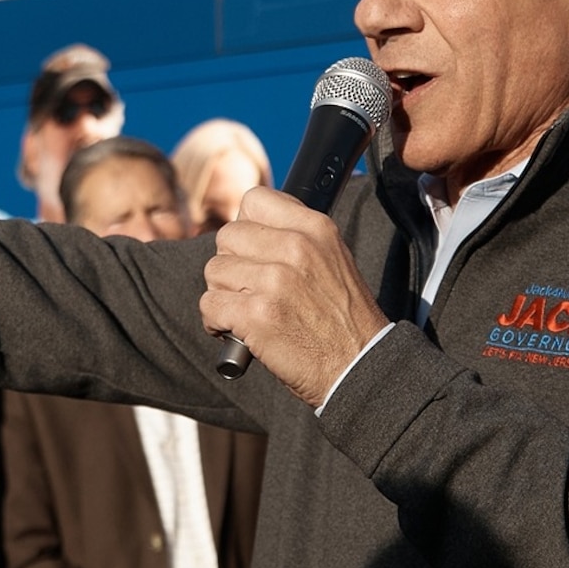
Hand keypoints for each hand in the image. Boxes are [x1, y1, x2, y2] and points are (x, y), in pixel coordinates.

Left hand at [198, 188, 389, 406]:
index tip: (254, 253)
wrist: (359, 367)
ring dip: (223, 295)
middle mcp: (296, 247)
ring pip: (214, 271)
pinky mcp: (256, 315)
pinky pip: (209, 305)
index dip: (247, 228)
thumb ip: (294, 237)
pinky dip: (216, 323)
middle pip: (227, 236)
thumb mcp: (332, 260)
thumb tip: (247, 225)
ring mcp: (275, 280)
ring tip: (247, 313)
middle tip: (250, 290)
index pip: (255, 200)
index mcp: (315, 228)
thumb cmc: (342, 321)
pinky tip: (237, 332)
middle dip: (232, 265)